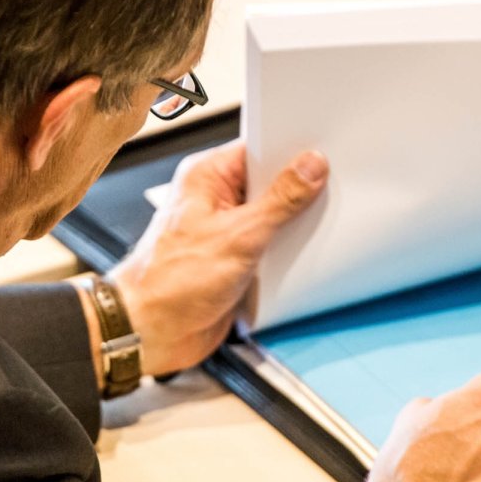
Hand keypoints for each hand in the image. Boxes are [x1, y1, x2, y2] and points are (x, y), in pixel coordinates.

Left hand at [108, 140, 327, 376]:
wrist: (152, 333)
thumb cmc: (169, 282)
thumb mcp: (238, 236)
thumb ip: (280, 201)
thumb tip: (309, 168)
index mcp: (206, 176)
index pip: (258, 148)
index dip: (291, 150)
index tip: (324, 155)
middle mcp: (214, 198)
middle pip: (269, 182)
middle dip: (298, 191)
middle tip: (328, 194)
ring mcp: (225, 229)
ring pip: (272, 217)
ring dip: (293, 226)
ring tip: (316, 227)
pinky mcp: (234, 258)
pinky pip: (269, 245)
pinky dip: (286, 251)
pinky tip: (303, 255)